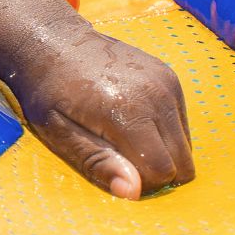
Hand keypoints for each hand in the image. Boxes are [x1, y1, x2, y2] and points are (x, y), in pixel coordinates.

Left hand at [9, 24, 193, 197]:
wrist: (52, 42)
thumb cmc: (48, 93)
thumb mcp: (58, 133)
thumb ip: (98, 162)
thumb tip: (134, 192)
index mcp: (127, 112)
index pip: (162, 170)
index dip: (139, 181)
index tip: (111, 168)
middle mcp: (155, 95)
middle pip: (182, 160)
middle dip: (155, 170)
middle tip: (117, 156)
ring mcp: (166, 82)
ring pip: (186, 143)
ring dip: (160, 150)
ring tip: (121, 136)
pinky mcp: (169, 77)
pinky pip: (180, 121)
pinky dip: (162, 130)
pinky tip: (130, 118)